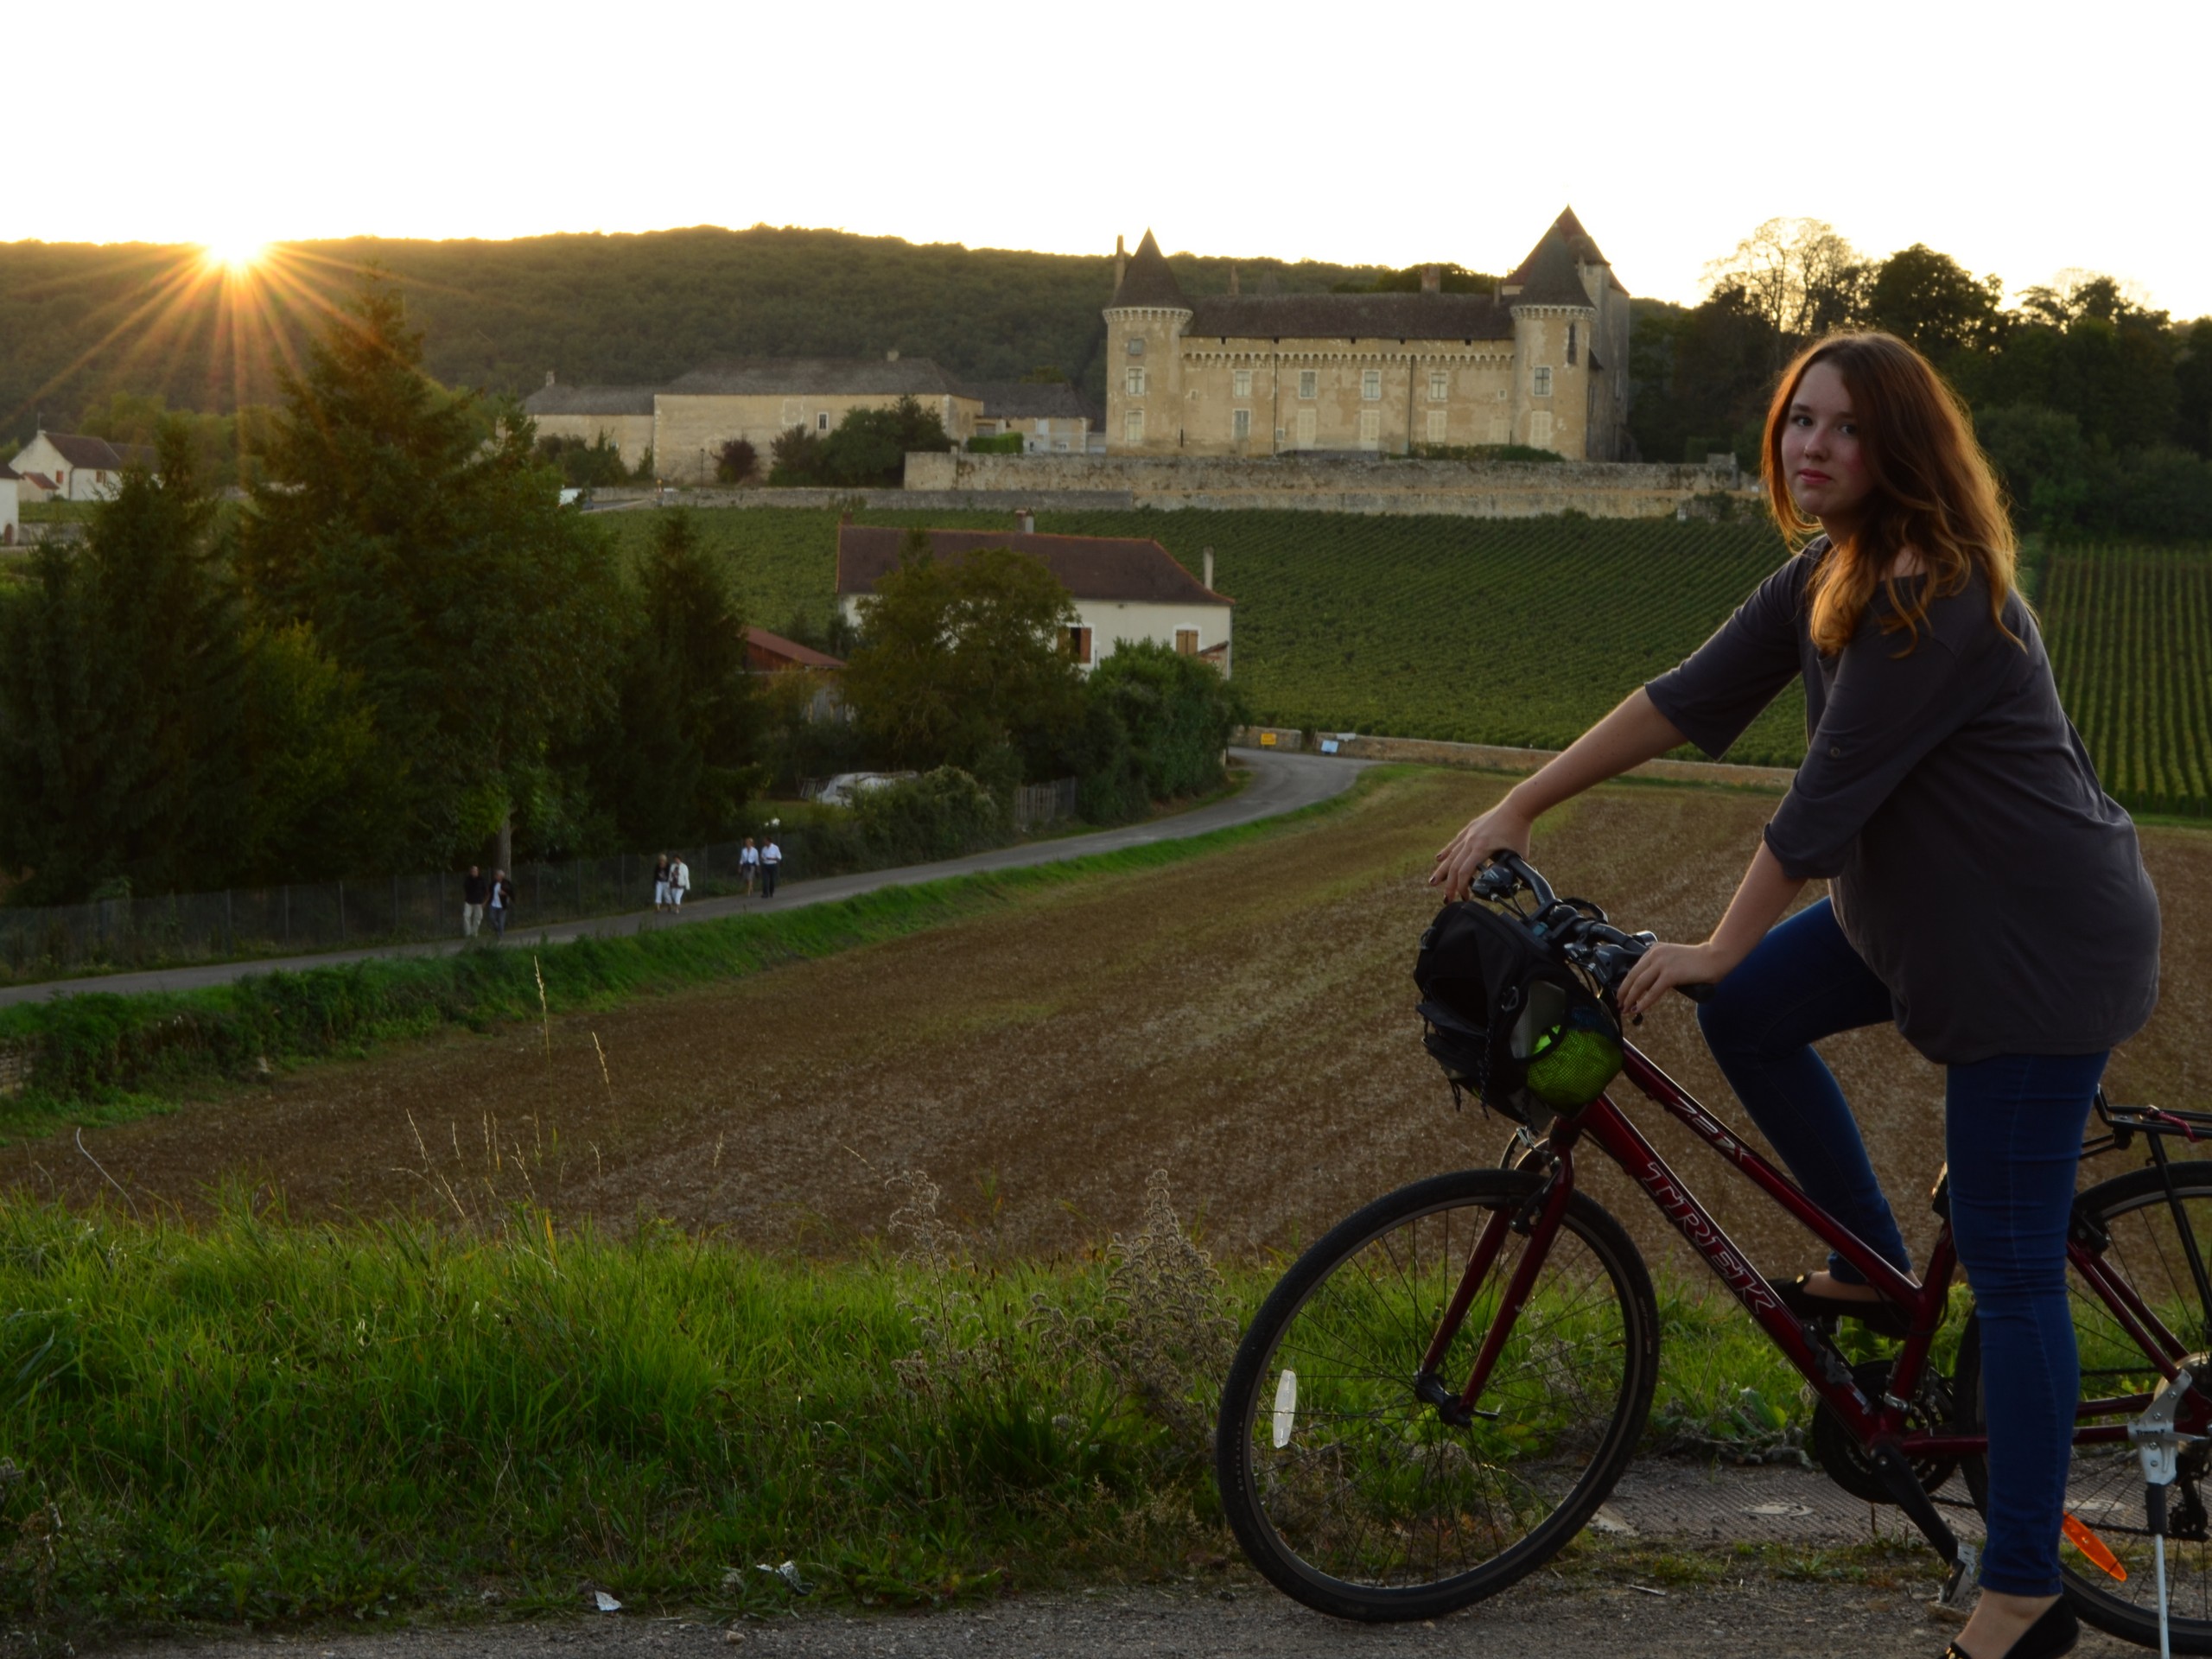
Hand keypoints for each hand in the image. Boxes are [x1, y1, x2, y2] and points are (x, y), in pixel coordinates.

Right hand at [1430, 799, 1533, 899]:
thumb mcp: (1520, 855)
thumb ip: (1514, 870)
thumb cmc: (1520, 831)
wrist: (1517, 807)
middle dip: (1449, 885)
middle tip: (1447, 899)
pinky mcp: (1470, 828)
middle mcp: (1471, 841)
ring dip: (1441, 870)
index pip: (1464, 872)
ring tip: (1433, 882)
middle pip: (1454, 866)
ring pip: (1451, 855)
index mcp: (1481, 848)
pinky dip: (1446, 852)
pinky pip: (1455, 843)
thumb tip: (1515, 885)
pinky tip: (1439, 859)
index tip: (1464, 897)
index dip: (1462, 887)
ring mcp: (1469, 834)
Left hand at [1617, 939, 1738, 1020]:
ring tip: (1625, 1009)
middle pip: (1632, 976)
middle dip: (1623, 992)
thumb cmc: (1698, 962)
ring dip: (1630, 999)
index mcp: (1654, 950)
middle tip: (1619, 1004)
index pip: (1634, 969)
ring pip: (1639, 984)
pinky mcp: (1670, 974)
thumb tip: (1647, 988)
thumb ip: (1660, 970)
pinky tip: (1638, 1009)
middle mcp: (1655, 954)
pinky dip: (1644, 1002)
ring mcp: (1662, 963)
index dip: (1625, 984)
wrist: (1715, 958)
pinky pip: (1653, 991)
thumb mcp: (1672, 961)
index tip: (1621, 995)